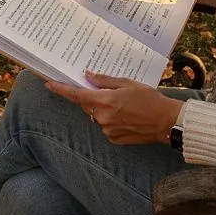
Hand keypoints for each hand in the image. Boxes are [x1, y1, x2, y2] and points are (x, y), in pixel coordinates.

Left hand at [46, 74, 182, 144]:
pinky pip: (105, 126)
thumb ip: (105, 80)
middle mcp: (103, 117)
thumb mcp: (128, 83)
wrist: (166, 122)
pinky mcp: (113, 139)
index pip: (76, 95)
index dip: (61, 89)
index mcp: (105, 101)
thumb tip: (87, 76)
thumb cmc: (150, 99)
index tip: (49, 84)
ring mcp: (107, 130)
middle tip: (109, 92)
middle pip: (87, 105)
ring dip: (103, 109)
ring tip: (124, 105)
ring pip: (97, 116)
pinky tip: (126, 116)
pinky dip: (111, 120)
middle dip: (92, 98)